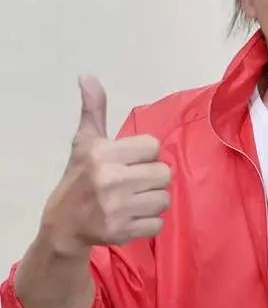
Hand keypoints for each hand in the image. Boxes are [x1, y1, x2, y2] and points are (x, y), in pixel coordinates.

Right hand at [39, 76, 171, 253]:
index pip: (153, 147)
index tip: (129, 162)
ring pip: (164, 199)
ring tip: (132, 200)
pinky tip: (131, 217)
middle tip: (133, 183)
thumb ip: (94, 109)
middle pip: (164, 173)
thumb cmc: (78, 178)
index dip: (145, 155)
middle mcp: (110, 180)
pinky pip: (158, 223)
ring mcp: (117, 208)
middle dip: (152, 179)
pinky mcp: (122, 231)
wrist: (62, 225)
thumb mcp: (84, 142)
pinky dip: (149, 222)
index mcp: (103, 154)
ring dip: (152, 201)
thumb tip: (87, 76)